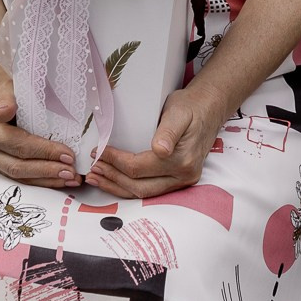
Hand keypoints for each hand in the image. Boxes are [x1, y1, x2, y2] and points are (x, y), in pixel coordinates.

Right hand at [0, 66, 77, 187]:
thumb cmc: (2, 91)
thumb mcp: (4, 87)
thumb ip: (5, 98)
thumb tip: (5, 111)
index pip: (17, 144)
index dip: (43, 151)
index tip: (67, 154)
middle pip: (17, 166)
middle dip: (46, 171)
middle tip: (71, 171)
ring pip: (19, 177)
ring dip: (46, 180)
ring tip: (70, 178)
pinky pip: (20, 178)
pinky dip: (41, 180)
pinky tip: (59, 179)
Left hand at [88, 84, 231, 199]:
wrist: (208, 109)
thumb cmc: (191, 107)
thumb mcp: (179, 111)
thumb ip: (169, 130)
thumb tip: (160, 149)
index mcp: (183, 160)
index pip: (140, 167)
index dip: (116, 161)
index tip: (99, 151)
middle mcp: (183, 176)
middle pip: (139, 186)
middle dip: (112, 178)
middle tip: (92, 168)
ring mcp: (181, 181)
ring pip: (142, 193)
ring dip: (116, 187)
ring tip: (96, 178)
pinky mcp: (176, 181)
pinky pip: (147, 189)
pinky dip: (127, 187)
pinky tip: (112, 181)